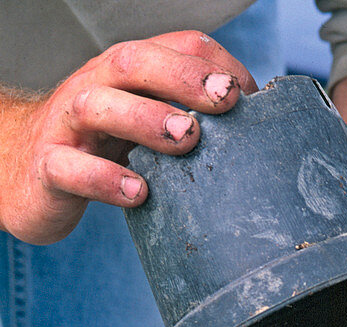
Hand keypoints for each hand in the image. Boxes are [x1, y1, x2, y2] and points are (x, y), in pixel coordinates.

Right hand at [0, 31, 254, 244]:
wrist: (22, 173)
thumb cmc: (98, 150)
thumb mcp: (144, 127)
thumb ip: (188, 121)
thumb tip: (257, 136)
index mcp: (127, 75)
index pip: (174, 48)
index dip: (215, 65)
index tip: (250, 97)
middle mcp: (96, 87)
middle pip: (134, 62)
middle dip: (184, 77)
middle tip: (227, 102)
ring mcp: (68, 125)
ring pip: (99, 105)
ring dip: (147, 118)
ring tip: (189, 139)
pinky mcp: (48, 168)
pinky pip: (71, 167)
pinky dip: (105, 179)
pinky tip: (138, 192)